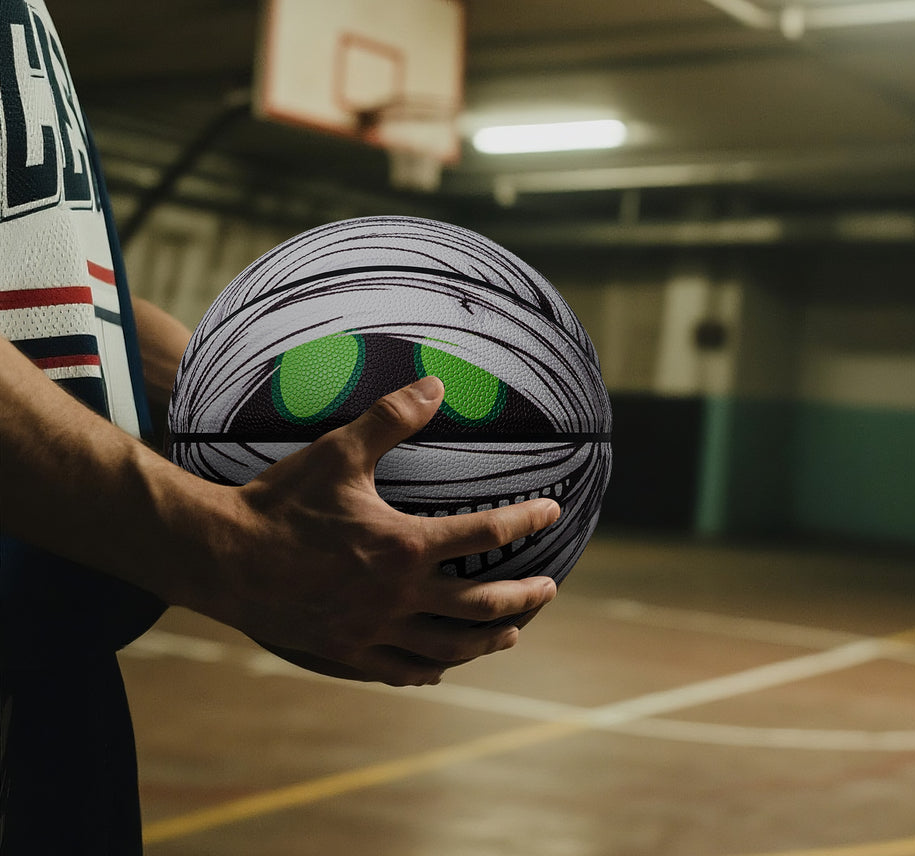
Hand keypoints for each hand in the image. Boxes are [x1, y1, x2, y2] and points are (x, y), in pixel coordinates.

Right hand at [197, 376, 559, 686]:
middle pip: (480, 604)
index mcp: (404, 546)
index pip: (484, 534)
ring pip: (447, 646)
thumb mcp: (339, 451)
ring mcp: (373, 628)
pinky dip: (430, 667)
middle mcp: (397, 595)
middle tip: (549, 590)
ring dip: (486, 641)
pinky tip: (441, 668)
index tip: (551, 512)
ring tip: (513, 634)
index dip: (525, 520)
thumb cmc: (282, 501)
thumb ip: (392, 418)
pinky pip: (399, 668)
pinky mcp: (346, 650)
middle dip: (522, 597)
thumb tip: (436, 384)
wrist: (224, 556)